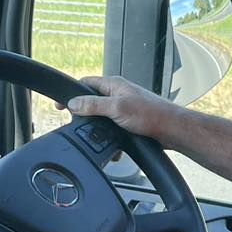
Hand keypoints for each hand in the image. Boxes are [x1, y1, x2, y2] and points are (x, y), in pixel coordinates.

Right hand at [62, 75, 185, 142]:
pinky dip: (109, 138)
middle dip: (85, 115)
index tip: (60, 105)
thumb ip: (94, 105)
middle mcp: (118, 94)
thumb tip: (73, 103)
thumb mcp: (117, 108)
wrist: (171, 130)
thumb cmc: (151, 114)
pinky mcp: (128, 121)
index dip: (72, 93)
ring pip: (101, 118)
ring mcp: (123, 107)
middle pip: (91, 102)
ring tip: (98, 138)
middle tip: (79, 125)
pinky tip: (112, 147)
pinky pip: (111, 129)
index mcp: (114, 84)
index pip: (85, 83)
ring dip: (99, 130)